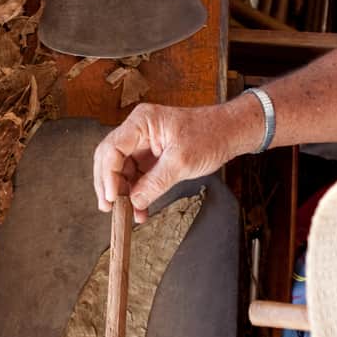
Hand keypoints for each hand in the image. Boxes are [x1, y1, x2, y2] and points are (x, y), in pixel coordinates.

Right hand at [92, 99, 260, 220]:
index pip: (112, 148)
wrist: (228, 133)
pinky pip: (135, 176)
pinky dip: (135, 193)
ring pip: (121, 170)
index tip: (112, 196)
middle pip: (110, 159)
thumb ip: (155, 183)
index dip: (108, 174)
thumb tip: (134, 202)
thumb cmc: (209, 135)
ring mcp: (142, 144)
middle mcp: (137, 131)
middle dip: (108, 185)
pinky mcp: (150, 157)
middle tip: (109, 208)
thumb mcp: (181, 162)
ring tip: (126, 214)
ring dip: (122, 193)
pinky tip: (138, 209)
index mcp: (142, 122)